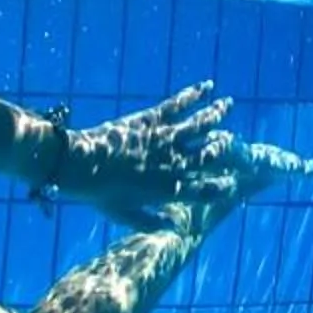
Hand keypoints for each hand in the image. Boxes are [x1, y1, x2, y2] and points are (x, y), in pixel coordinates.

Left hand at [48, 83, 269, 228]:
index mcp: (169, 189)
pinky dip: (194, 94)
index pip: (206, 190)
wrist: (78, 167)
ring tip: (228, 103)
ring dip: (217, 113)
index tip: (233, 181)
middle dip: (224, 146)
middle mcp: (174, 164)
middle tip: (231, 140)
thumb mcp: (123, 214)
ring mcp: (165, 140)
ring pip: (201, 125)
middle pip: (211, 154)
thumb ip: (151, 220)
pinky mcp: (151, 120)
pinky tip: (206, 85)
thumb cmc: (98, 193)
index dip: (222, 186)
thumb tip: (174, 226)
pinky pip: (178, 104)